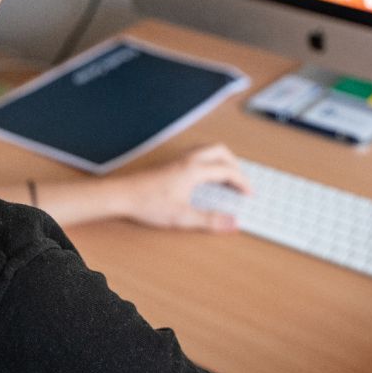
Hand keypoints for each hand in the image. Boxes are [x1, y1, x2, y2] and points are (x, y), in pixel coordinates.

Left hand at [107, 143, 251, 232]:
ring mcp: (179, 158)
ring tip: (228, 176)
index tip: (249, 194)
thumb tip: (232, 223)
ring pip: (209, 149)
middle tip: (242, 182)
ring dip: (223, 159)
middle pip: (221, 151)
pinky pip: (198, 153)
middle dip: (236, 165)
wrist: (122, 195)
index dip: (243, 182)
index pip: (228, 170)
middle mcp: (188, 159)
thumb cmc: (147, 203)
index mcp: (194, 170)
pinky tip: (206, 175)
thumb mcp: (182, 217)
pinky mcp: (171, 162)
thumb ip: (209, 220)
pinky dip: (210, 160)